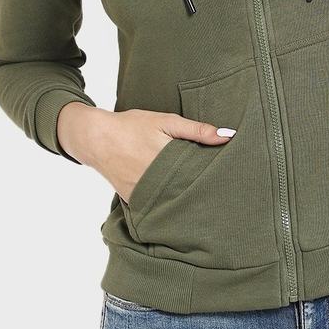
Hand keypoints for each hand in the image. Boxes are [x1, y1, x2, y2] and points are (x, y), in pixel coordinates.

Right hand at [58, 103, 234, 203]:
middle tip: (225, 196)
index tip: (232, 183)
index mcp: (167, 161)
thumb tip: (229, 136)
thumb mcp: (166, 121)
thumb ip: (197, 130)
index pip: (200, 176)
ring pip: (172, 202)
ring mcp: (143, 195)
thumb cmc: (133, 126)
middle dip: (204, 194)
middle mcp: (155, 182)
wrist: (97, 138)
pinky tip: (180, 204)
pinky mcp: (133, 201)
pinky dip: (167, 204)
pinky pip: (155, 207)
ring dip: (186, 201)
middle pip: (188, 193)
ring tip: (207, 204)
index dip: (215, 180)